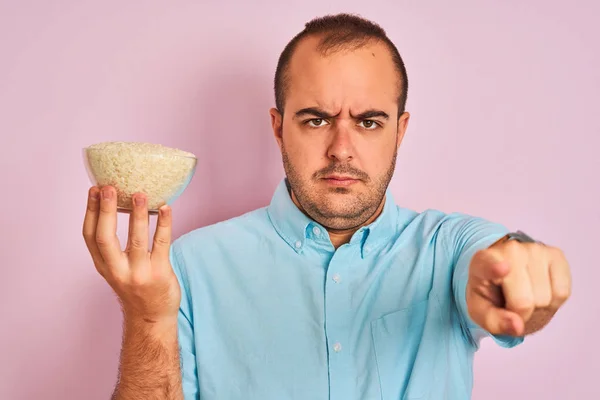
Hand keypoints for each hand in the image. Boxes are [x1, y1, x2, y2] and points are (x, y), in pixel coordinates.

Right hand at [82, 186, 180, 323]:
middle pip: (106, 237)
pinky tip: (166, 208)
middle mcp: (117, 270)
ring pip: (136, 239)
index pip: (90, 236)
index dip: (91, 211)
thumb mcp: (117, 269)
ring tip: (140, 193)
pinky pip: (162, 243)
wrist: (152, 318)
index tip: (94, 189)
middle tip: (110, 187)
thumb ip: (114, 246)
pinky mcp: (159, 273)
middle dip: (107, 210)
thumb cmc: (136, 287)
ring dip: (138, 214)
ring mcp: (138, 273)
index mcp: (104, 266)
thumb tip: (119, 206)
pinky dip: (164, 224)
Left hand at [466, 238, 570, 336]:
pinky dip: (554, 302)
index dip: (495, 268)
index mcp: (481, 262)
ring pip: (545, 298)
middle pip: (524, 301)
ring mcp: (534, 249)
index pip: (488, 264)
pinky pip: (562, 292)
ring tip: (525, 298)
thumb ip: (494, 321)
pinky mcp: (555, 254)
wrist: (505, 279)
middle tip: (512, 306)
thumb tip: (517, 325)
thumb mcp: (481, 313)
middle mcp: (509, 250)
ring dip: (538, 309)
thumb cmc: (490, 295)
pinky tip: (540, 292)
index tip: (502, 268)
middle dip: (521, 314)